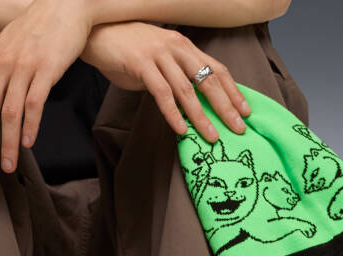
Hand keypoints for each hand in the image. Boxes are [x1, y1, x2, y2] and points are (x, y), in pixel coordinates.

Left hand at [0, 0, 92, 173]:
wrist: (65, 6)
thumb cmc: (37, 31)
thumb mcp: (8, 49)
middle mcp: (1, 64)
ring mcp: (23, 66)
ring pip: (8, 114)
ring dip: (6, 144)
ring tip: (8, 165)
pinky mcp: (46, 68)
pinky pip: (34, 103)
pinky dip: (29, 127)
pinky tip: (27, 143)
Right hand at [81, 22, 250, 142]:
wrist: (97, 32)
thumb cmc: (125, 48)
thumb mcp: (156, 60)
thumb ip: (172, 77)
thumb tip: (183, 102)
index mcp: (184, 46)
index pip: (216, 69)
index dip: (233, 91)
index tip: (245, 111)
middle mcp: (177, 48)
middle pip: (208, 80)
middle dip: (225, 107)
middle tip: (238, 128)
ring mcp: (160, 55)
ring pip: (187, 90)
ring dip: (201, 116)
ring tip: (211, 136)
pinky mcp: (142, 64)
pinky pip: (162, 93)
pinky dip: (173, 113)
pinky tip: (181, 129)